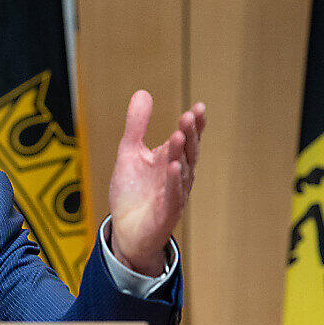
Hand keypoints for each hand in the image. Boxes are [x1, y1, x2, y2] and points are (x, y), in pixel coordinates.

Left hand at [108, 90, 205, 275]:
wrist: (125, 232)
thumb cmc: (132, 194)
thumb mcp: (129, 153)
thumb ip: (136, 126)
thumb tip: (143, 93)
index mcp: (170, 160)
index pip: (187, 139)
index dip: (194, 125)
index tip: (198, 107)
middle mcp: (177, 176)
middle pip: (188, 152)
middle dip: (190, 134)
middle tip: (189, 116)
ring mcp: (174, 195)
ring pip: (182, 172)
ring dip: (181, 153)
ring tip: (179, 134)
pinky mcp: (166, 213)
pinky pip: (173, 196)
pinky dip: (174, 182)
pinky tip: (174, 167)